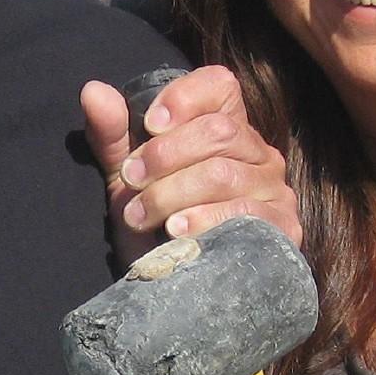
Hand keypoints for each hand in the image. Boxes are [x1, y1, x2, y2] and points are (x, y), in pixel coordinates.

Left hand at [79, 64, 298, 261]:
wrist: (172, 288)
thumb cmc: (153, 226)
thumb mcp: (126, 179)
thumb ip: (112, 135)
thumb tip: (93, 91)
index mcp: (225, 129)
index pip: (220, 86)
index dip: (183, 99)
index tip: (148, 125)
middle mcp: (258, 153)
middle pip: (218, 131)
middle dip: (165, 156)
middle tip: (131, 182)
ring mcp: (274, 190)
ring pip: (223, 173)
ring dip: (171, 195)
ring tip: (141, 216)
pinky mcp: (282, 228)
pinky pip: (245, 213)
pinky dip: (203, 220)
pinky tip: (176, 232)